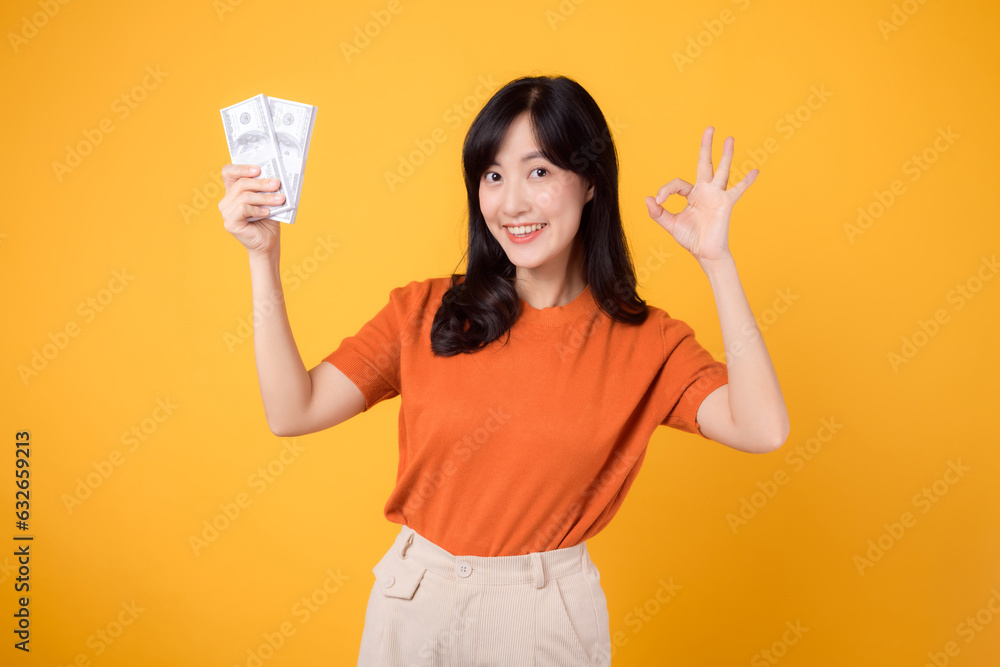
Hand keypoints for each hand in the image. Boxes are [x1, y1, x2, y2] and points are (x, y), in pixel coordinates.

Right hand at [218, 164, 284, 255]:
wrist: (268, 244)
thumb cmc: (268, 221)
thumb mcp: (268, 200)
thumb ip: (266, 189)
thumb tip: (275, 176)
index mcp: (233, 192)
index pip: (229, 172)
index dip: (241, 168)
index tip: (258, 169)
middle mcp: (226, 201)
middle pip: (241, 183)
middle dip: (261, 183)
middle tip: (277, 183)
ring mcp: (226, 212)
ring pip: (245, 196)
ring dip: (265, 197)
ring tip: (280, 199)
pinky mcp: (230, 223)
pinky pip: (243, 209)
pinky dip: (258, 209)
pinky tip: (268, 212)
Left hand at [644, 127, 757, 262]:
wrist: (704, 253)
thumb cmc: (690, 238)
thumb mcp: (670, 224)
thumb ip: (658, 213)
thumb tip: (648, 198)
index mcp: (692, 195)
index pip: (677, 184)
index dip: (665, 190)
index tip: (659, 201)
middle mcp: (705, 191)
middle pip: (705, 164)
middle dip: (706, 146)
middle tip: (710, 128)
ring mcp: (717, 195)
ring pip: (722, 171)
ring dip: (726, 155)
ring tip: (729, 138)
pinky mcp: (725, 203)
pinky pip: (738, 190)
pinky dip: (746, 181)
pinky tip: (755, 171)